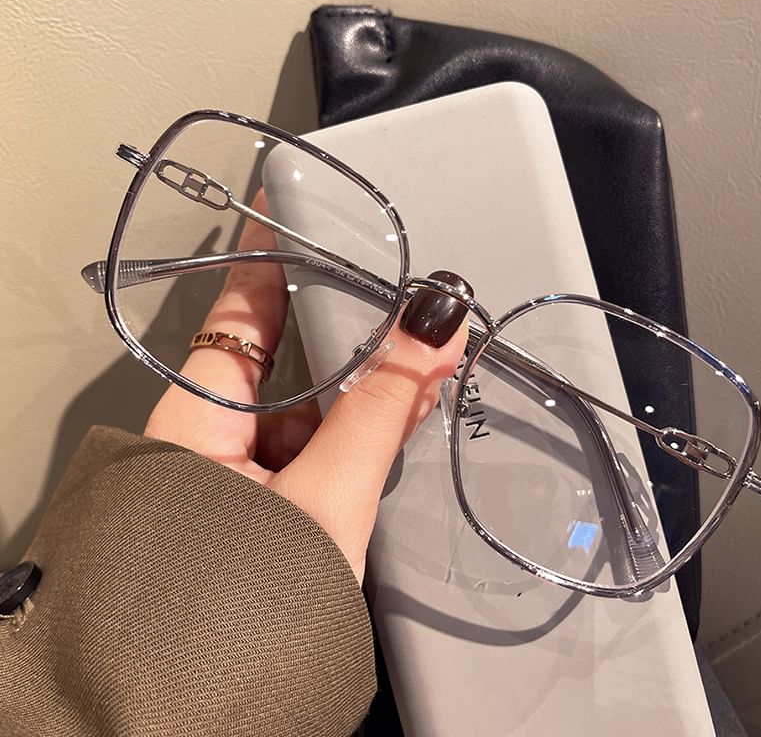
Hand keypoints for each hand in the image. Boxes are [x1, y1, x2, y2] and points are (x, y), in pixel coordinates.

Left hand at [144, 189, 467, 582]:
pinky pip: (326, 446)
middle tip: (403, 289)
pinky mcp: (278, 506)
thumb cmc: (241, 605)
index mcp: (197, 422)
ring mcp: (248, 475)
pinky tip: (412, 413)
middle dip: (351, 328)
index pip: (240, 314)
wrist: (216, 711)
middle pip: (289, 359)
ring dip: (372, 384)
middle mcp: (215, 442)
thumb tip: (430, 326)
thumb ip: (381, 409)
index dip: (272, 259)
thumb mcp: (325, 495)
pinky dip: (368, 429)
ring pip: (316, 407)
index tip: (295, 206)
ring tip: (430, 349)